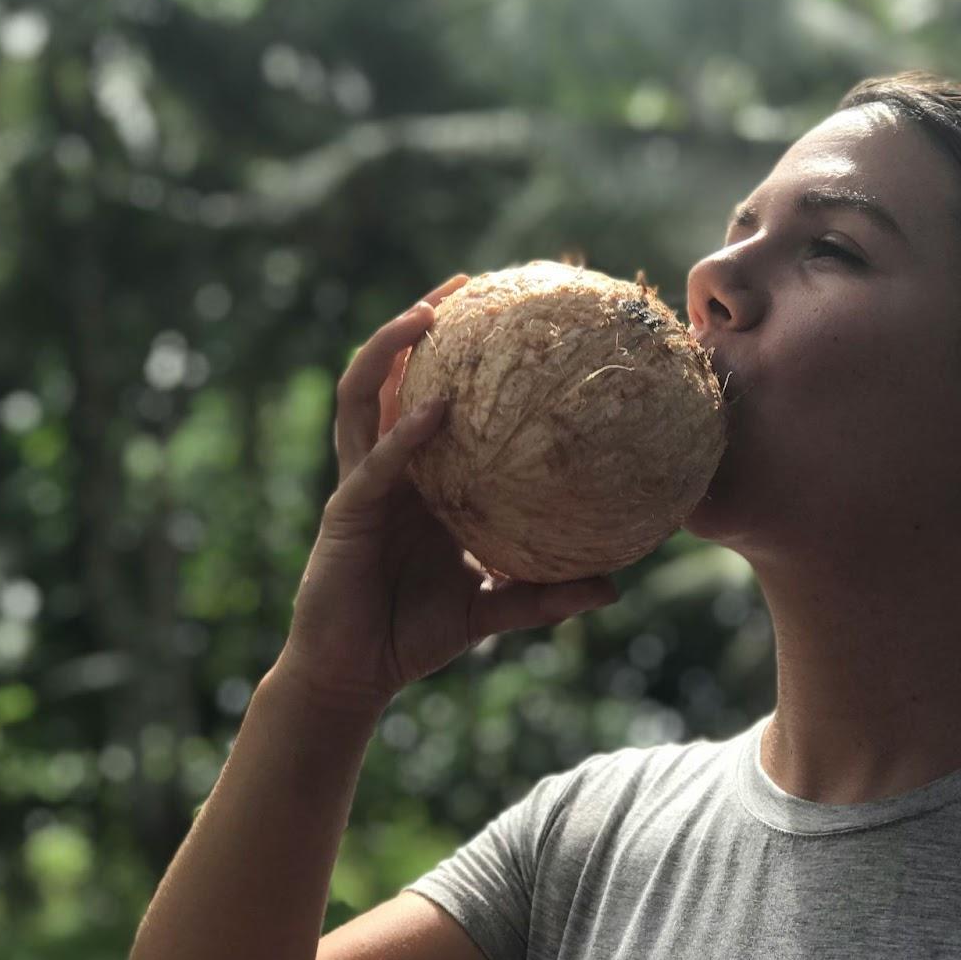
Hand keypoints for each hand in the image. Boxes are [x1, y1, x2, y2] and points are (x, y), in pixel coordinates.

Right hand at [273, 274, 620, 712]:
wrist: (357, 676)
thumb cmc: (416, 634)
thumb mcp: (494, 607)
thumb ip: (545, 595)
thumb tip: (614, 587)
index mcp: (415, 478)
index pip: (424, 394)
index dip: (450, 351)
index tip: (495, 311)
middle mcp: (384, 467)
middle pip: (387, 374)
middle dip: (414, 322)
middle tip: (460, 283)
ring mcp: (360, 483)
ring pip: (362, 397)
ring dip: (389, 349)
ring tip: (426, 313)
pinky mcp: (346, 512)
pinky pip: (376, 464)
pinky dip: (403, 434)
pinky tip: (433, 412)